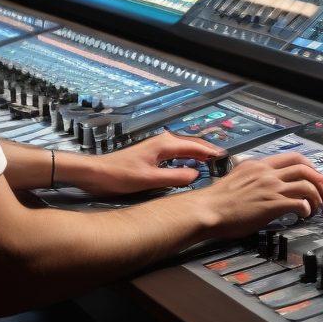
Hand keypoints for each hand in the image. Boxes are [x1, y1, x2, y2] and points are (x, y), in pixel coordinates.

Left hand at [73, 131, 225, 196]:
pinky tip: (190, 166)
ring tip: (212, 164)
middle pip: (192, 144)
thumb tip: (196, 175)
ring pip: (185, 148)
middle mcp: (163, 142)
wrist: (96, 173)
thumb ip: (174, 177)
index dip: (211, 152)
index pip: (195, 146)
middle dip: (208, 151)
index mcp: (164, 145)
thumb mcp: (149, 180)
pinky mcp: (152, 155)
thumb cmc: (120, 175)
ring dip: (199, 153)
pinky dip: (188, 157)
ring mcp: (157, 147)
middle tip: (224, 162)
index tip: (226, 159)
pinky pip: (177, 153)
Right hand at [198, 152, 322, 237]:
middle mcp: (266, 172)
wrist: (207, 209)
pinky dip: (306, 208)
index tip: (315, 176)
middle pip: (304, 168)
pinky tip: (303, 215)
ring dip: (316, 197)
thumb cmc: (216, 200)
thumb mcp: (236, 178)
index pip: (291, 158)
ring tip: (316, 208)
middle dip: (319, 179)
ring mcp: (270, 187)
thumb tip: (258, 182)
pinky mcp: (272, 204)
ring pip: (306, 184)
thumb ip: (251, 177)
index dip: (309, 166)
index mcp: (258, 165)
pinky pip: (299, 202)